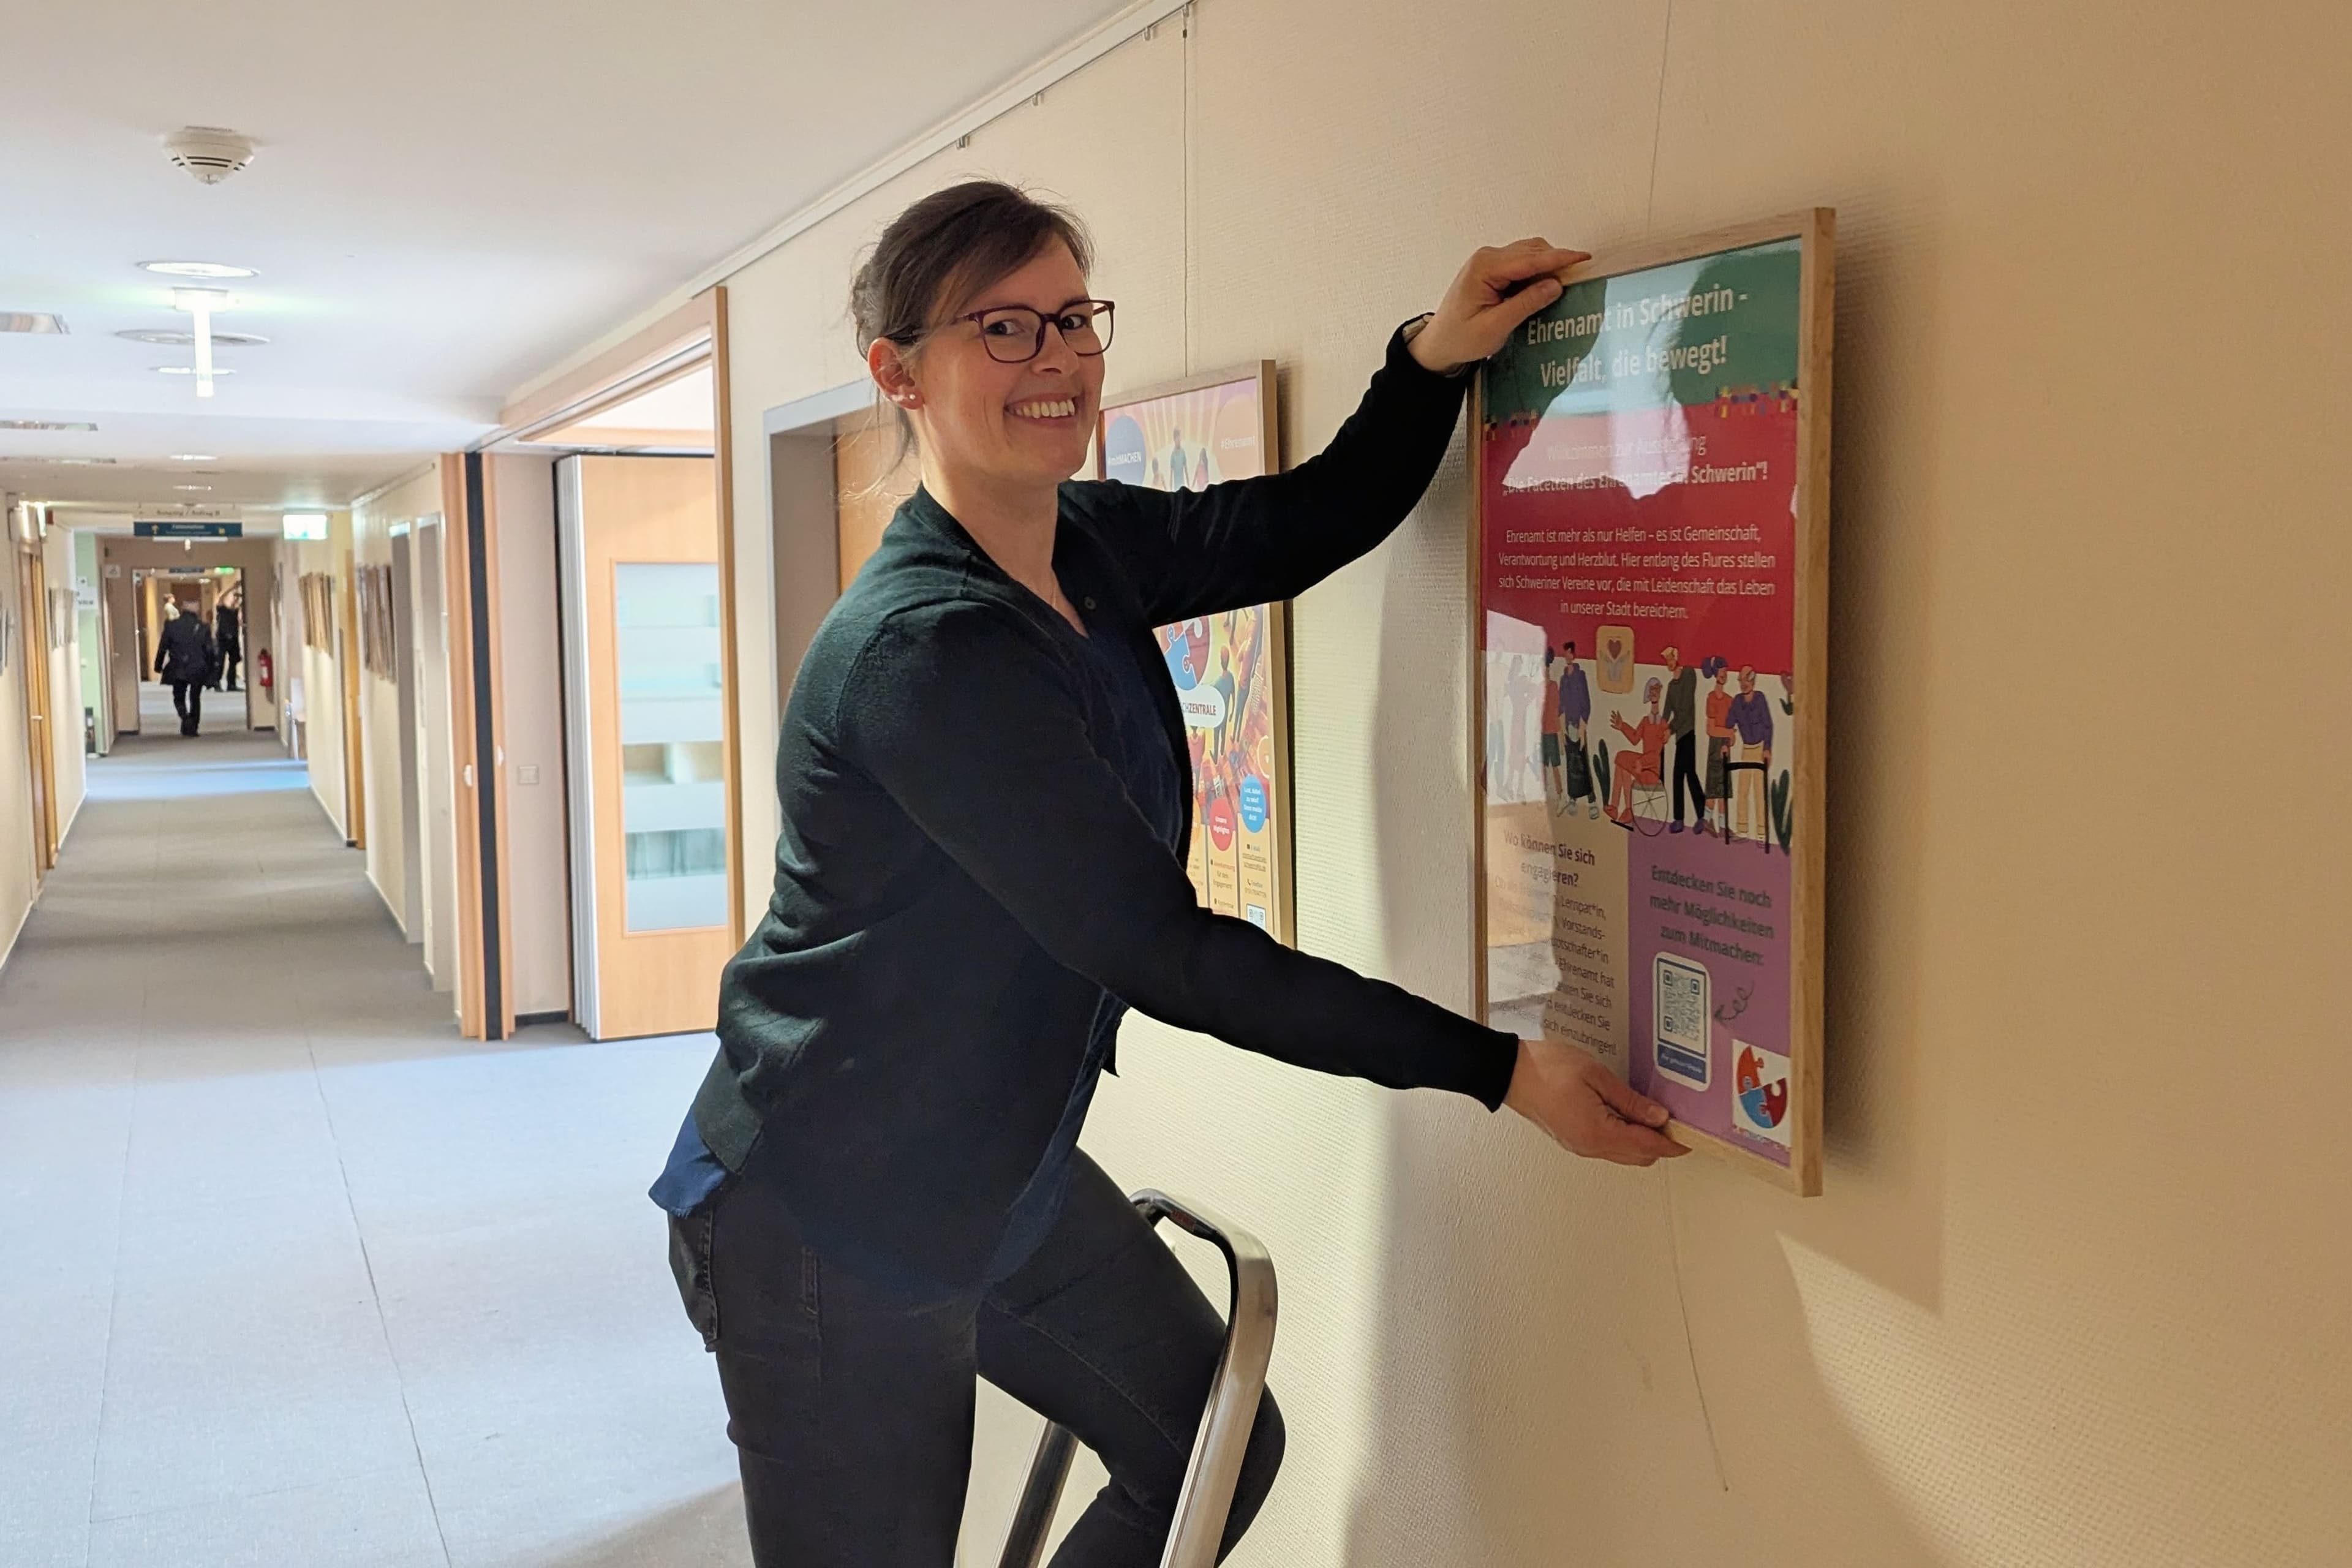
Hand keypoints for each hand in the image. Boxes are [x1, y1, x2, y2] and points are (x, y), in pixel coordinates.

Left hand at [1409, 238, 1590, 372]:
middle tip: (1580, 278)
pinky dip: (1537, 271)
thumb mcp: (1495, 327)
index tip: (1584, 258)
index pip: (1530, 259)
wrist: (1439, 343)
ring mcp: (1489, 261)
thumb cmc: (1461, 338)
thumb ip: (1526, 304)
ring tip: (1565, 284)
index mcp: (1485, 267)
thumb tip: (1556, 284)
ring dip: (1548, 266)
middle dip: (1557, 262)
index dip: (1560, 258)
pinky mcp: (1493, 269)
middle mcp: (1487, 257)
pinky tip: (1546, 287)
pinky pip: (1522, 263)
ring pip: (1530, 254)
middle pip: (1532, 251)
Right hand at [1504, 1038, 1687, 1165]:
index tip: (1691, 1136)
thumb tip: (1659, 1116)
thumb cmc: (1546, 1069)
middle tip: (1676, 1121)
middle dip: (1661, 1143)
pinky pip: (1608, 1146)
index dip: (1674, 1143)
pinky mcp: (1573, 1138)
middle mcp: (1589, 1146)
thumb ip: (1631, 1100)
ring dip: (1643, 1140)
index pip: (1649, 1146)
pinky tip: (1628, 1116)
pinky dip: (1625, 1136)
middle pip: (1639, 1156)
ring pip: (1624, 1153)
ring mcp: (1580, 1145)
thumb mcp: (1596, 1076)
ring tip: (1653, 1114)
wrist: (1509, 1073)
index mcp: (1598, 1133)